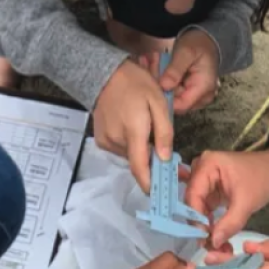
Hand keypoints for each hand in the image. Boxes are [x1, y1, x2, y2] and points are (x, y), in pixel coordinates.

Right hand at [93, 60, 173, 191]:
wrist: (106, 74)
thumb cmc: (137, 84)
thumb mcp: (158, 102)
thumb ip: (163, 132)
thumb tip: (164, 159)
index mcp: (133, 132)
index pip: (139, 167)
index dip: (148, 184)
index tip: (159, 194)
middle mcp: (116, 140)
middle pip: (138, 161)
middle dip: (152, 161)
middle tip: (168, 156)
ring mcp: (105, 141)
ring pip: (130, 155)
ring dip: (141, 150)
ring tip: (147, 131)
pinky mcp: (100, 139)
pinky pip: (120, 149)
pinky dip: (130, 144)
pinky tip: (133, 127)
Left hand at [156, 30, 220, 114]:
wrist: (206, 40)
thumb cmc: (199, 44)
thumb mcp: (186, 52)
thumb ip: (176, 69)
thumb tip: (164, 86)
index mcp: (203, 88)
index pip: (180, 104)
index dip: (163, 96)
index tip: (150, 79)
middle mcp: (199, 97)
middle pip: (172, 99)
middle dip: (156, 81)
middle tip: (147, 61)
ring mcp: (192, 95)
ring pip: (167, 94)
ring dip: (156, 77)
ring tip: (148, 59)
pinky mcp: (185, 91)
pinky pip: (168, 89)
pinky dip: (159, 76)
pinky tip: (151, 62)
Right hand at [186, 144, 268, 248]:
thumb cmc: (262, 179)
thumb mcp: (247, 202)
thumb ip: (230, 223)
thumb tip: (213, 243)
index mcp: (207, 164)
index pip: (193, 194)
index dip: (196, 218)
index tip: (203, 239)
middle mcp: (200, 169)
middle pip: (192, 201)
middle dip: (199, 224)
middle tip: (208, 246)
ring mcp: (204, 179)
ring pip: (197, 208)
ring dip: (204, 226)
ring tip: (213, 245)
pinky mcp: (210, 189)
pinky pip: (204, 208)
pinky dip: (209, 223)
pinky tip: (215, 237)